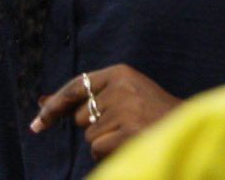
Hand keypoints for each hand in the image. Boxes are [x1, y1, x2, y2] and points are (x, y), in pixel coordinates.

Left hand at [31, 64, 181, 160]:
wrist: (187, 127)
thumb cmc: (153, 112)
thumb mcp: (125, 93)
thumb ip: (89, 97)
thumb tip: (41, 102)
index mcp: (121, 72)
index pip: (76, 86)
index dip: (54, 105)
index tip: (37, 123)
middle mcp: (121, 87)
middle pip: (81, 116)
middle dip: (95, 126)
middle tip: (124, 125)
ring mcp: (125, 109)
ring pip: (89, 136)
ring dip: (104, 141)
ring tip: (131, 133)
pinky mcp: (127, 131)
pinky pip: (98, 149)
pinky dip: (109, 152)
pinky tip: (131, 144)